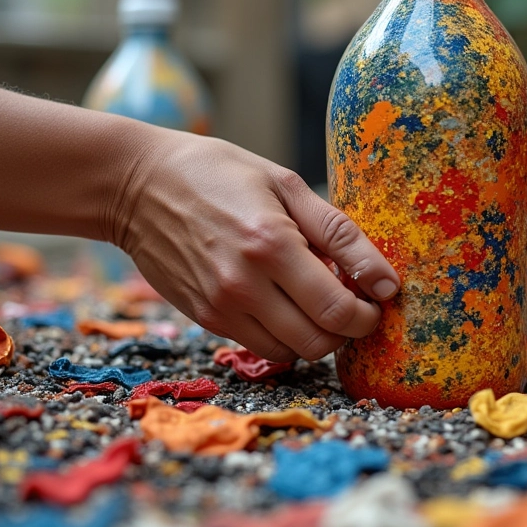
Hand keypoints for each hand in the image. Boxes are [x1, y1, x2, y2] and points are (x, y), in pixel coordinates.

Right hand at [111, 129, 399, 361]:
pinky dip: (286, 335)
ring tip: (319, 301)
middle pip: (319, 341)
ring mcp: (222, 306)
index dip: (368, 315)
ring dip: (318, 335)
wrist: (139, 187)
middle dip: (349, 329)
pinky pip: (261, 346)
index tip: (377, 300)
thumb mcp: (286, 185)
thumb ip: (340, 235)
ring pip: (292, 352)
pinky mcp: (206, 317)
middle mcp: (245, 284)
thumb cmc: (220, 174)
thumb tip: (388, 283)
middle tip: (354, 303)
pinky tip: (286, 303)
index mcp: (273, 244)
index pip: (338, 309)